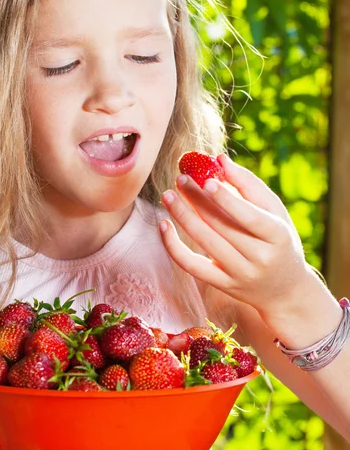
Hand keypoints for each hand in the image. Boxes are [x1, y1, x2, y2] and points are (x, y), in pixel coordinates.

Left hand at [159, 154, 314, 331]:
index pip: (249, 216)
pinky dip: (174, 246)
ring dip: (182, 216)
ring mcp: (240, 274)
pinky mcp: (222, 285)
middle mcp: (259, 258)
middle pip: (222, 226)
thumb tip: (220, 159)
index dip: (227, 199)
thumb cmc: (279, 241)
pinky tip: (164, 225)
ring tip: (168, 196)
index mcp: (278, 236)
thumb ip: (249, 186)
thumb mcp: (275, 213)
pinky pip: (192, 266)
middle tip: (180, 179)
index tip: (206, 179)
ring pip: (204, 242)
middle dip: (197, 200)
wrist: (285, 290)